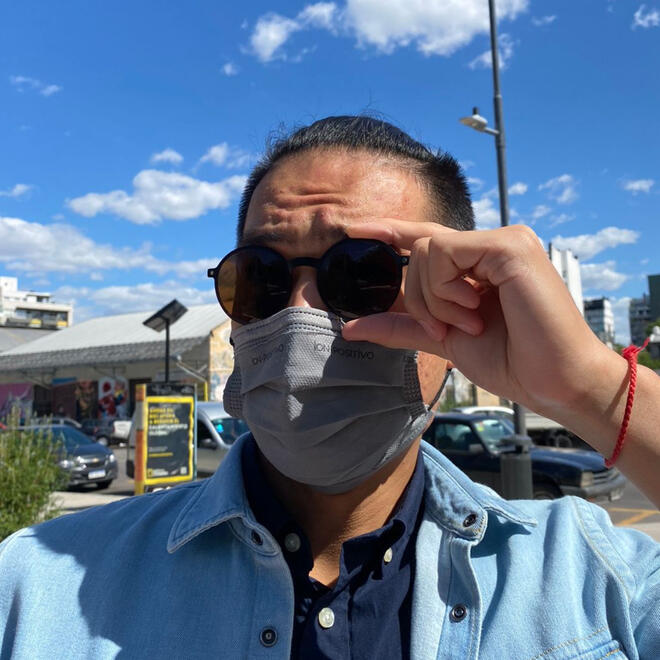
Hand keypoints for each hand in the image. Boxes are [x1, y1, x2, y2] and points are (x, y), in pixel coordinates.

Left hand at [342, 219, 612, 417]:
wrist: (553, 381)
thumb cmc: (511, 360)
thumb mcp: (444, 339)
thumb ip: (402, 327)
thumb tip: (351, 327)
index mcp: (480, 263)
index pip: (428, 239)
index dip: (392, 231)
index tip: (355, 230)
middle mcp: (492, 246)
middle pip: (420, 249)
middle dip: (419, 298)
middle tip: (446, 328)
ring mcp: (503, 241)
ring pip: (428, 252)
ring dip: (435, 299)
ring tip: (469, 324)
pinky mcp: (509, 246)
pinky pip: (446, 254)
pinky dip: (447, 290)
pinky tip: (474, 311)